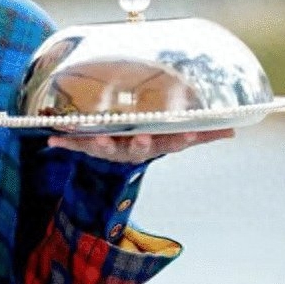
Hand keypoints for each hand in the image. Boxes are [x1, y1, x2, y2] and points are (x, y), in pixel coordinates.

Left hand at [47, 129, 235, 163]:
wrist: (119, 154)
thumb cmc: (151, 139)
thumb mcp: (175, 137)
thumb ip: (202, 132)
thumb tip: (233, 129)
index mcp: (154, 143)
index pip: (172, 142)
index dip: (179, 137)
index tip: (187, 131)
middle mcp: (132, 148)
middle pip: (138, 148)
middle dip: (139, 143)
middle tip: (142, 138)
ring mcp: (110, 148)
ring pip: (105, 147)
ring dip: (99, 143)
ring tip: (96, 139)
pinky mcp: (88, 145)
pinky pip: (75, 143)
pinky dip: (64, 141)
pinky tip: (51, 137)